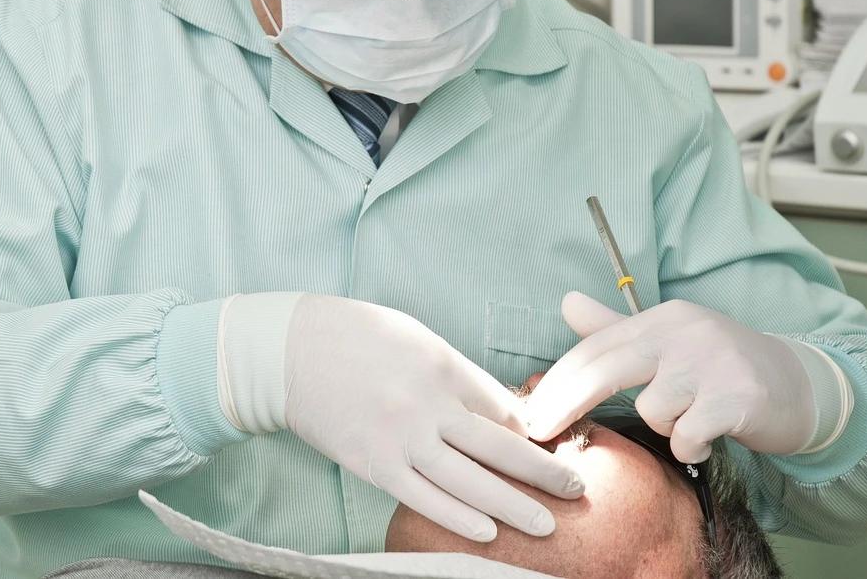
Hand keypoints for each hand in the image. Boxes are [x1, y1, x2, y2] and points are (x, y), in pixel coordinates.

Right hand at [284, 295, 583, 541]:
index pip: (501, 407)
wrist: (289, 351)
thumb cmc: (355, 335)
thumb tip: (498, 409)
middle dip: (542, 471)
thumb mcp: (415, 337)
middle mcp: (428, 403)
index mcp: (442, 364)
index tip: (551, 447)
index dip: (531, 431)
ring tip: (546, 524)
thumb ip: (457, 372)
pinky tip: (487, 531)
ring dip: (512, 505)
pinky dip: (457, 517)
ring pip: (469, 481)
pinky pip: (423, 498)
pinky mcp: (373, 464)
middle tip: (576, 489)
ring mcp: (400, 437)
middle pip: (499, 447)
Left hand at [523, 292, 816, 462]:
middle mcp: (685, 332)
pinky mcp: (739, 396)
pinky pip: (687, 434)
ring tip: (690, 420)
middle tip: (539, 434)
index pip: (596, 348)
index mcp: (663, 318)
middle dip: (566, 405)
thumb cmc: (719, 367)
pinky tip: (708, 438)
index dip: (557, 382)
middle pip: (606, 370)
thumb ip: (615, 329)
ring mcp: (713, 362)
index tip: (529, 414)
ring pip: (653, 411)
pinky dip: (691, 446)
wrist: (798, 386)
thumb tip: (566, 302)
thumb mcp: (667, 343)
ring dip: (665, 427)